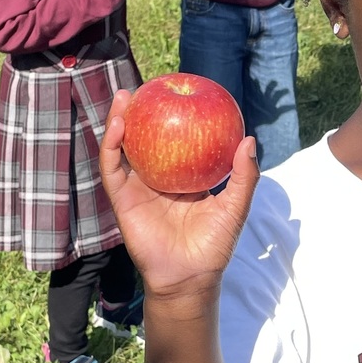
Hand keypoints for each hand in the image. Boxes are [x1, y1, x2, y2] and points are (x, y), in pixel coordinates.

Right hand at [99, 90, 259, 296]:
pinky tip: (118, 125)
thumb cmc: (215, 244)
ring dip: (120, 121)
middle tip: (148, 86)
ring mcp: (138, 188)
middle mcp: (159, 180)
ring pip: (125, 148)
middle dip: (144, 113)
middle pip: (148, 139)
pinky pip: (113, 168)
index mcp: (185, 178)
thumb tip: (249, 139)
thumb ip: (244, 176)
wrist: (189, 276)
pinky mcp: (121, 200)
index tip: (182, 93)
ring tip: (124, 96)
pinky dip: (112, 146)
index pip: (179, 142)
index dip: (178, 119)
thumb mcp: (235, 206)